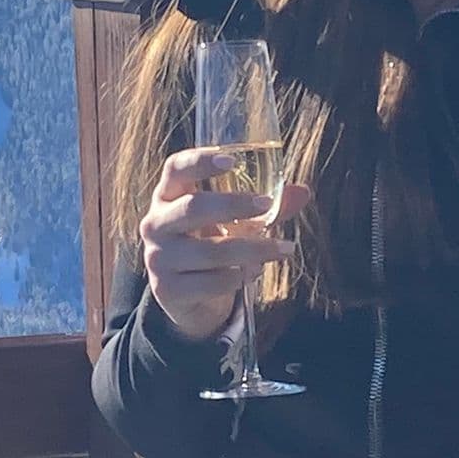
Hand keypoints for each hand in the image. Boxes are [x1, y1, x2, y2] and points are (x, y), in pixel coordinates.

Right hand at [140, 145, 311, 342]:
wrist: (185, 297)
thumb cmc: (209, 244)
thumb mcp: (231, 222)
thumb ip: (263, 207)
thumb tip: (302, 192)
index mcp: (167, 197)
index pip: (175, 169)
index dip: (200, 161)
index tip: (231, 160)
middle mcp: (155, 224)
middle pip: (193, 207)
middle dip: (234, 205)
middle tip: (267, 204)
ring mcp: (158, 258)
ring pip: (212, 251)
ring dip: (255, 250)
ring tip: (284, 248)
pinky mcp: (167, 290)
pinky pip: (212, 282)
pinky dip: (239, 278)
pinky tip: (252, 274)